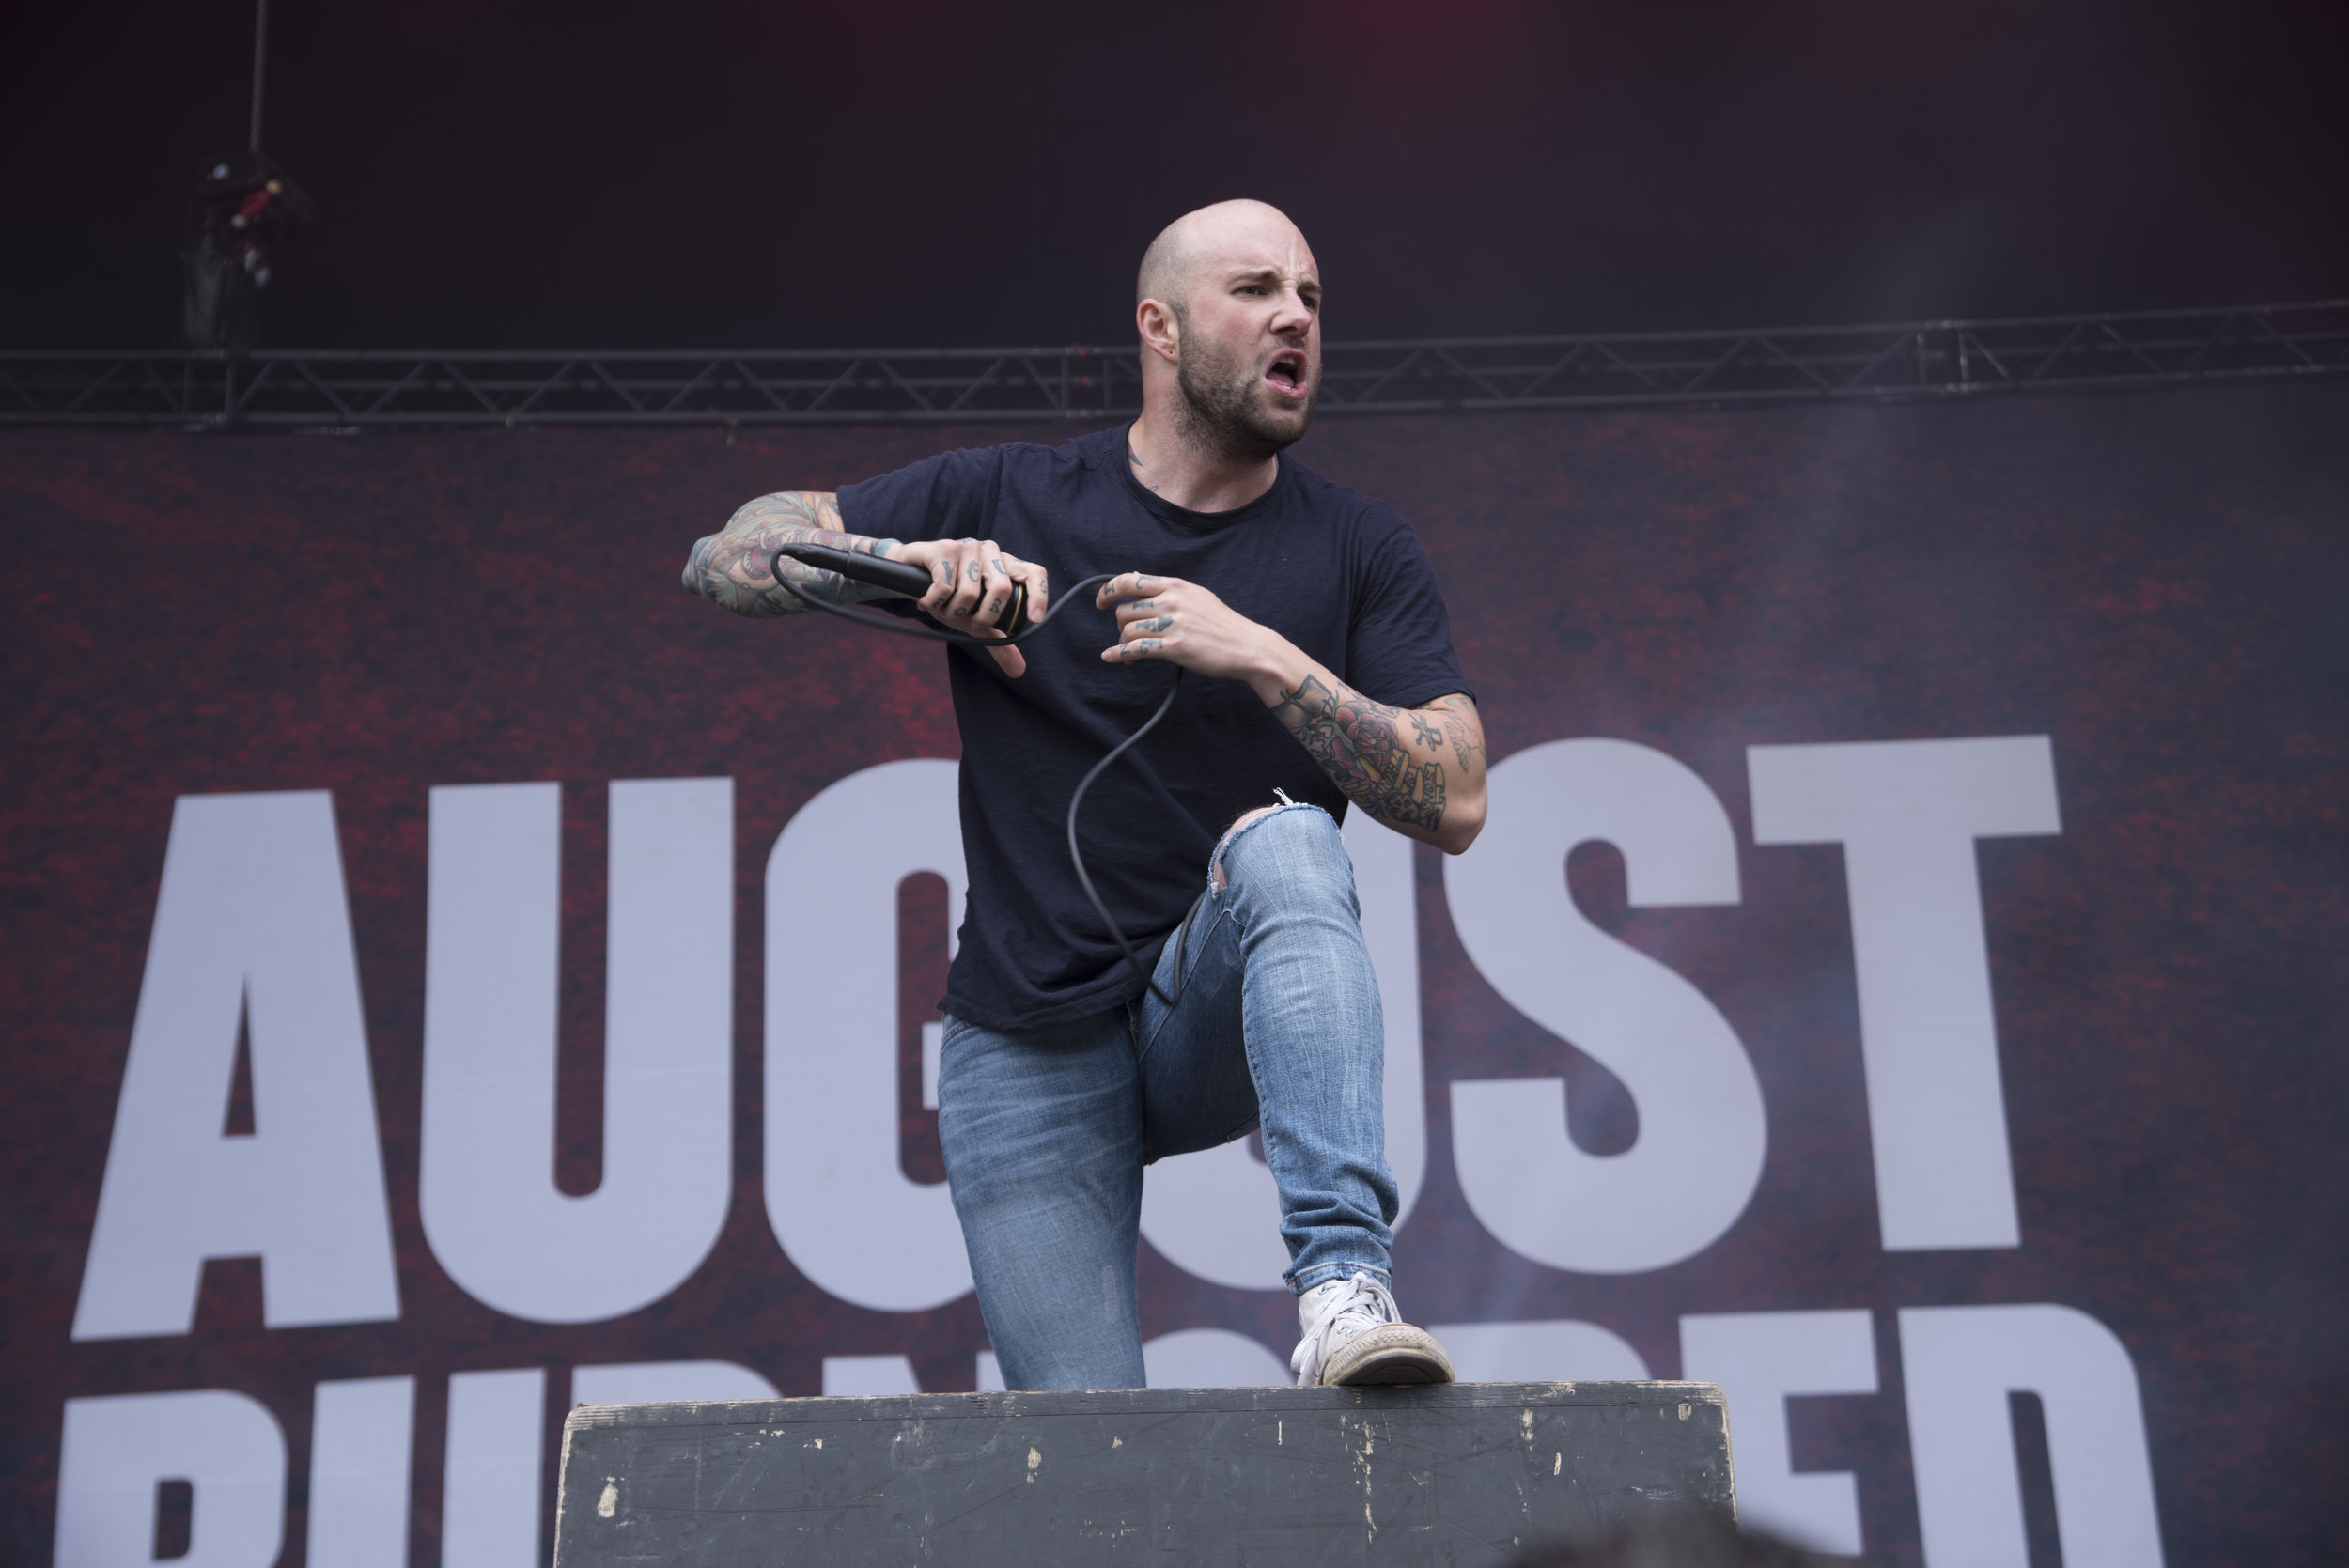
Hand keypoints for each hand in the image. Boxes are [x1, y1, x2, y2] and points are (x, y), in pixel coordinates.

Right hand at [891, 538, 1048, 677]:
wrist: (909, 579)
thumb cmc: (950, 597)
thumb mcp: (975, 622)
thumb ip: (997, 642)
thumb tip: (1019, 671)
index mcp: (1006, 566)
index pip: (1034, 573)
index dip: (1039, 595)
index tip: (1033, 619)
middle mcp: (991, 552)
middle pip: (1002, 589)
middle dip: (982, 617)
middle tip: (967, 620)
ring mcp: (968, 547)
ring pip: (969, 593)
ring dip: (953, 611)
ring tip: (943, 607)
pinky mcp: (944, 548)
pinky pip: (945, 587)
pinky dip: (934, 602)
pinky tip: (927, 600)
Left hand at [1095, 572, 1296, 693]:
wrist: (1246, 646)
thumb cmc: (1221, 623)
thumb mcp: (1196, 595)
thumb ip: (1167, 588)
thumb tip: (1137, 576)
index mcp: (1175, 585)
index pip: (1130, 580)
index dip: (1108, 590)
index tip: (1101, 601)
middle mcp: (1171, 601)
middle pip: (1124, 609)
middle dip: (1120, 625)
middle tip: (1128, 636)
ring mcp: (1172, 624)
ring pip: (1127, 630)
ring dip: (1123, 643)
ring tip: (1132, 653)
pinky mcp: (1175, 647)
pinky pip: (1135, 648)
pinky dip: (1118, 654)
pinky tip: (1111, 657)